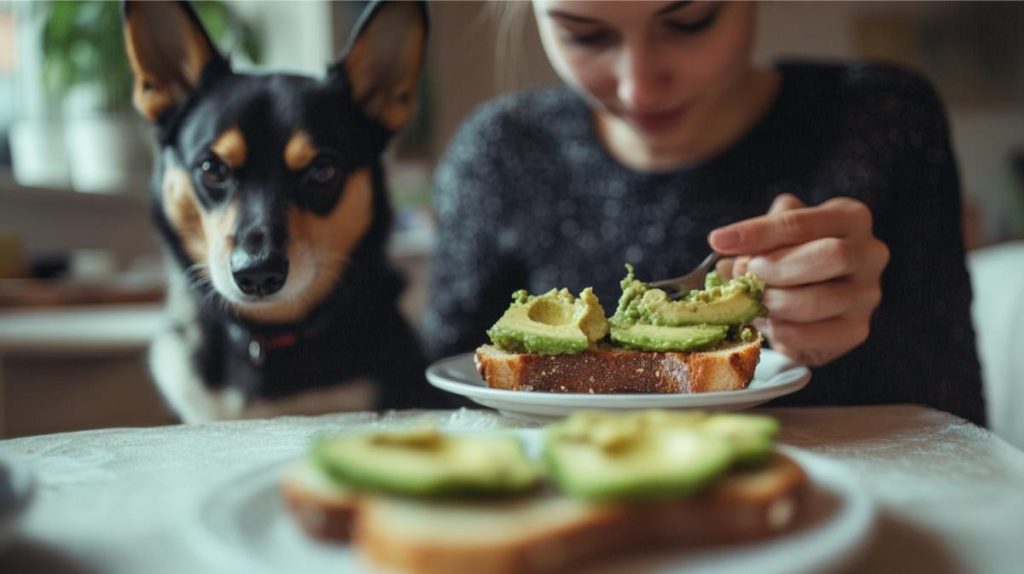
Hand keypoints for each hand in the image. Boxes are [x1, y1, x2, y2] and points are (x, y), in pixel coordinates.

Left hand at [708, 194, 889, 366]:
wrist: (813, 292)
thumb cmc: (792, 253)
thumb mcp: (776, 233)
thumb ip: (755, 239)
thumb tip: (725, 253)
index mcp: (850, 218)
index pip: (803, 222)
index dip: (758, 232)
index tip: (720, 241)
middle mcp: (869, 253)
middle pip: (830, 256)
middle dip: (776, 268)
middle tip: (746, 274)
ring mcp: (867, 295)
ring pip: (819, 301)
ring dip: (773, 303)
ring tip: (751, 301)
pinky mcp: (856, 330)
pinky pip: (813, 335)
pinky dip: (780, 331)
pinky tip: (766, 322)